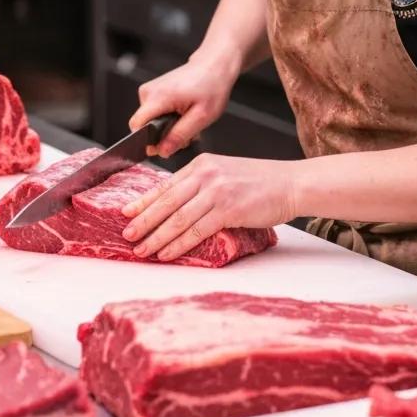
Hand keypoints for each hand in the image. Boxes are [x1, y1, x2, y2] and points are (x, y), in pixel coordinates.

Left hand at [120, 153, 296, 261]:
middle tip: (126, 235)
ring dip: (156, 237)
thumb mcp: (225, 173)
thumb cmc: (261, 182)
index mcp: (202, 164)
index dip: (144, 202)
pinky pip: (197, 230)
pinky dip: (179, 244)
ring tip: (142, 249)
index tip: (127, 214)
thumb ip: (201, 184)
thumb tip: (176, 205)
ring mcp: (216, 191)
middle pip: (166, 202)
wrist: (290, 183)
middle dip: (143, 221)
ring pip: (177, 218)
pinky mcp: (228, 209)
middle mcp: (205, 174)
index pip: (165, 185)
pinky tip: (167, 253)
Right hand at [128, 50, 238, 157]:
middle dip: (162, 136)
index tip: (163, 146)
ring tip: (186, 120)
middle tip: (185, 133)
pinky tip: (182, 114)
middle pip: (144, 125)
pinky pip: (154, 113)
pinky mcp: (153, 91)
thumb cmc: (211, 86)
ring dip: (167, 127)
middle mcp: (149, 92)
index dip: (146, 141)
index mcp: (158, 97)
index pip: (136, 125)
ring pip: (150, 121)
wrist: (213, 65)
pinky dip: (167, 118)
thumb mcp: (201, 117)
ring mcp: (150, 90)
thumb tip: (162, 151)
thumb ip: (179, 135)